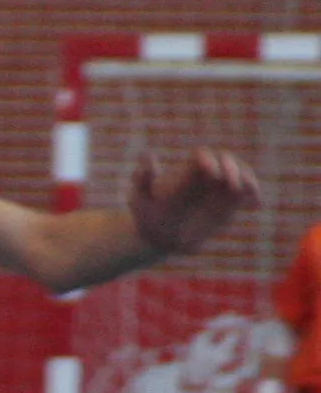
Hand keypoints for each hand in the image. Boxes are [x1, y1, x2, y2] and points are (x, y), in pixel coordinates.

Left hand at [130, 148, 259, 257]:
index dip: (210, 160)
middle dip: (233, 169)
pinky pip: (245, 195)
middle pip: (227, 161)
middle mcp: (205, 177)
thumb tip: (148, 155)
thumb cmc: (145, 215)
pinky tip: (255, 204)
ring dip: (248, 180)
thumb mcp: (139, 197)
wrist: (156, 237)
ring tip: (249, 192)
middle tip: (233, 185)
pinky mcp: (227, 205)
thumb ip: (143, 178)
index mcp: (185, 172)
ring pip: (240, 175)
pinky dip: (253, 195)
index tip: (212, 174)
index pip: (204, 156)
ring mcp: (218, 190)